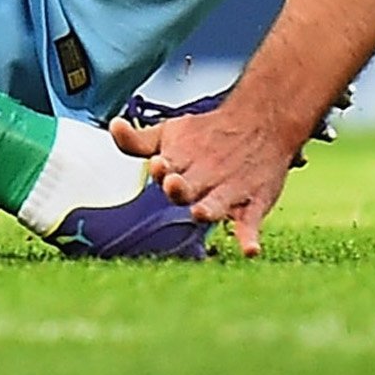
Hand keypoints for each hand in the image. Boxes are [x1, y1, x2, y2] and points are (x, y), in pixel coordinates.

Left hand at [113, 104, 300, 258]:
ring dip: (209, 208)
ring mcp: (229, 190)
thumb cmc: (206, 134)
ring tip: (202, 212)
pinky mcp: (253, 205)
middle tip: (174, 184)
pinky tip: (250, 251)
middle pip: (188, 187)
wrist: (260, 123)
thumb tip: (114, 126)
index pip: (168, 165)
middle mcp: (205, 175)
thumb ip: (138, 141)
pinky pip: (251, 224)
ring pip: (217, 203)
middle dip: (179, 187)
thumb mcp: (170, 132)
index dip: (161, 168)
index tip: (158, 165)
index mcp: (181, 159)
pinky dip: (250, 238)